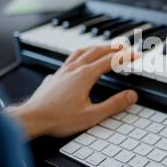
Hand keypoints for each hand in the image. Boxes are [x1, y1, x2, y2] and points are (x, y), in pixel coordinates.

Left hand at [5, 45, 137, 139]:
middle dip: (113, 48)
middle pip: (97, 51)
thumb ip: (113, 105)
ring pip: (82, 51)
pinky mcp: (55, 76)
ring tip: (104, 48)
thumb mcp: (91, 116)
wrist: (31, 118)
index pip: (110, 61)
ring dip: (96, 47)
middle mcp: (74, 69)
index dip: (125, 57)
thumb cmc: (58, 118)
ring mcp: (63, 71)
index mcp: (85, 76)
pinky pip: (70, 58)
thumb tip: (130, 96)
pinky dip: (81, 54)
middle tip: (124, 47)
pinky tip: (79, 60)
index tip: (135, 55)